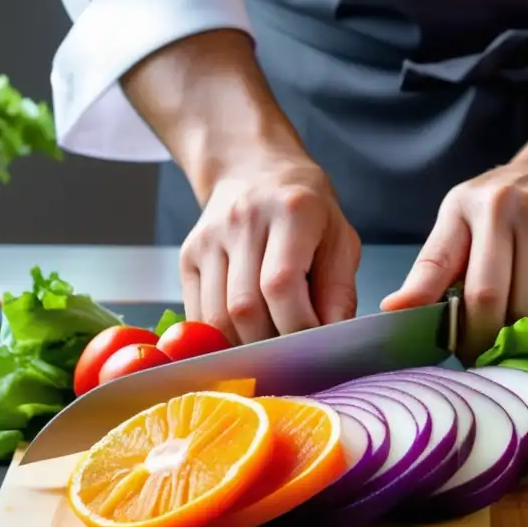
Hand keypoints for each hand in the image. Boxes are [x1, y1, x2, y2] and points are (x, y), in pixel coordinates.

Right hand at [180, 152, 361, 344]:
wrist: (256, 170)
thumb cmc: (308, 212)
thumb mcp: (340, 240)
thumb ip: (339, 290)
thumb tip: (335, 340)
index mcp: (291, 210)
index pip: (281, 285)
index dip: (298, 327)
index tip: (315, 346)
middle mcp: (243, 220)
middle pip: (245, 307)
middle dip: (272, 344)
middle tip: (293, 356)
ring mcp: (209, 238)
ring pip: (216, 317)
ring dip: (245, 347)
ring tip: (270, 349)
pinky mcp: (188, 255)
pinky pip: (198, 314)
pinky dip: (221, 338)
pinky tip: (244, 338)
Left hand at [381, 159, 527, 359]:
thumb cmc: (494, 205)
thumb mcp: (453, 224)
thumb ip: (427, 270)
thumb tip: (393, 310)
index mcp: (491, 210)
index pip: (484, 294)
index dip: (475, 336)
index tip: (467, 352)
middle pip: (524, 309)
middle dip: (505, 340)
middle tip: (494, 348)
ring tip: (521, 332)